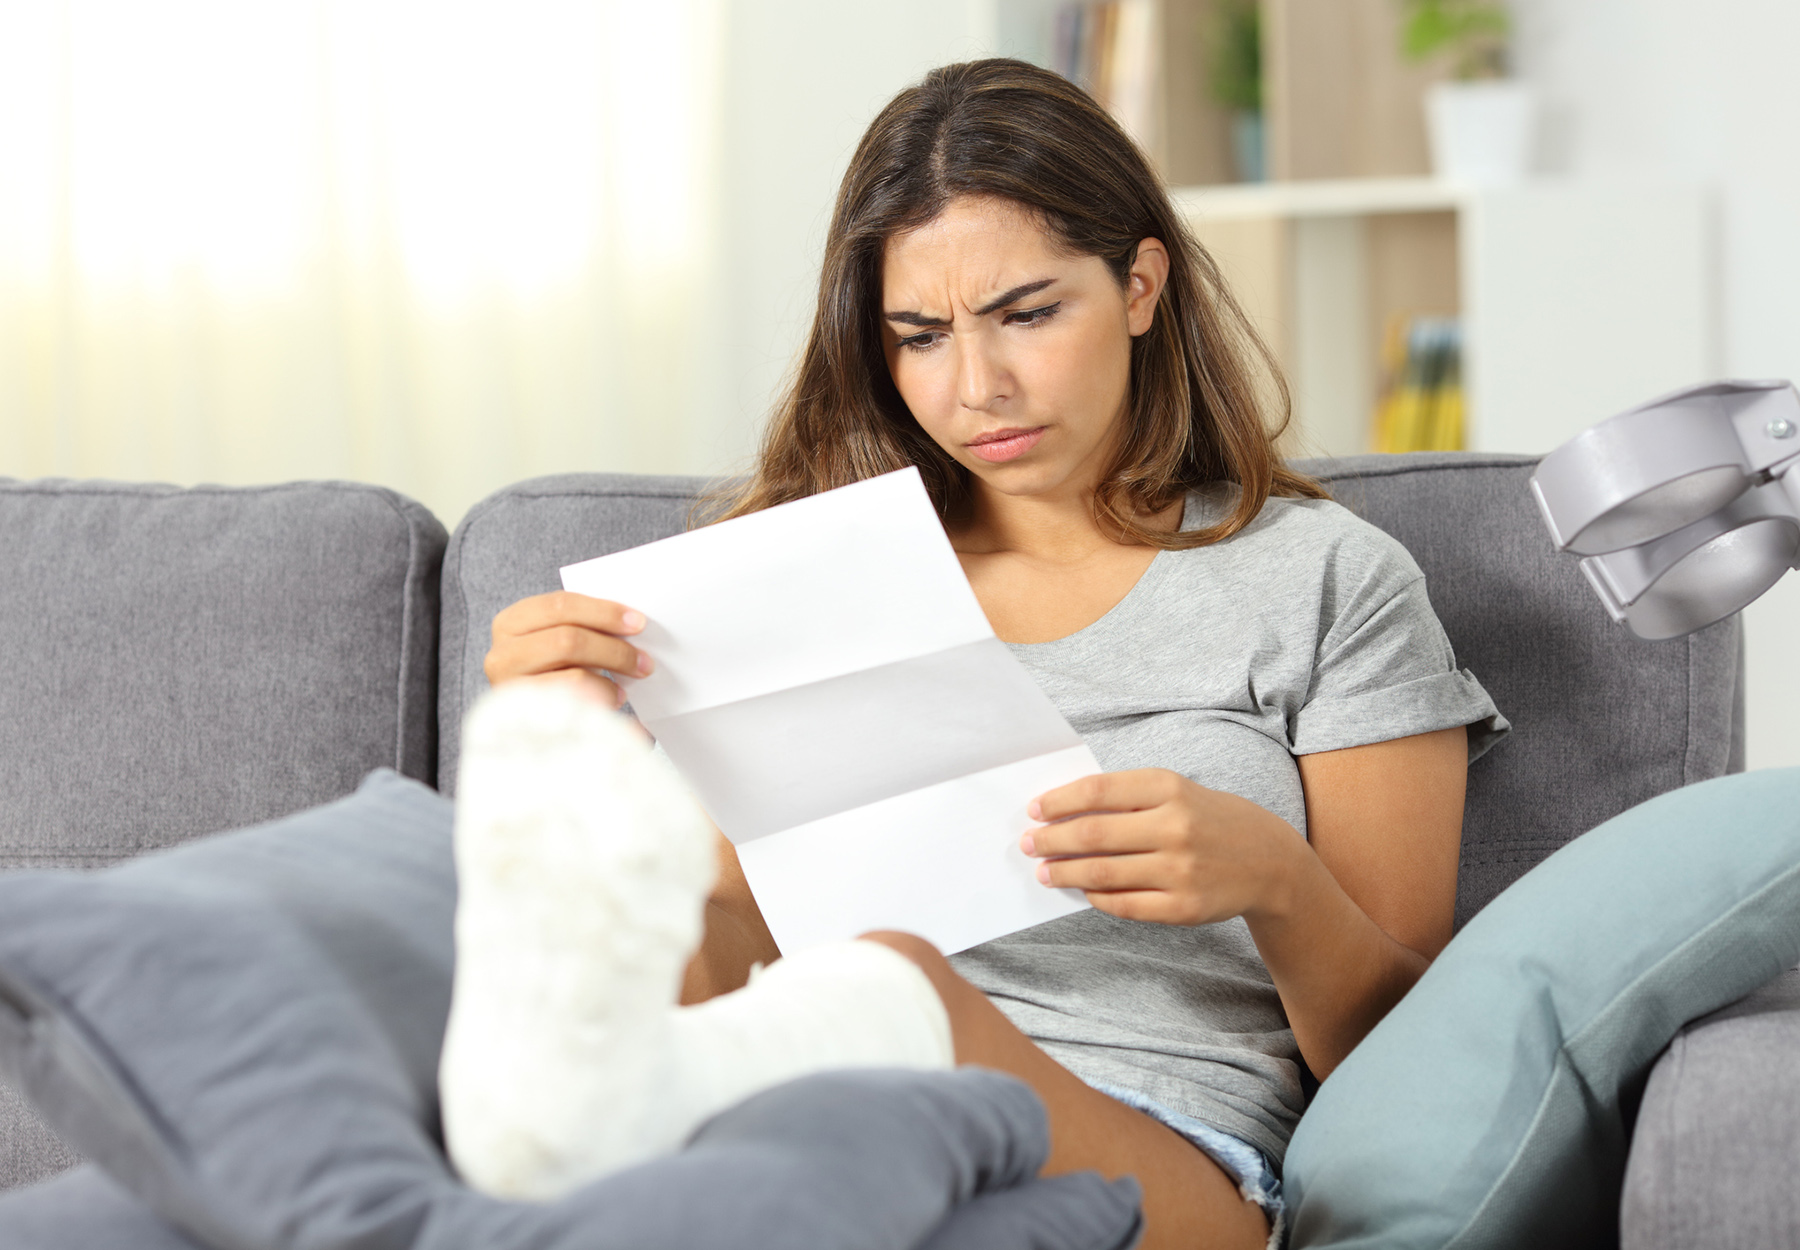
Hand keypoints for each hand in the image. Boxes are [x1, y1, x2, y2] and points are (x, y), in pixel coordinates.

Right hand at [484, 591, 653, 708]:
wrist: (526, 721)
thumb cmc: (551, 669)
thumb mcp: (559, 639)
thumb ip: (584, 626)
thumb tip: (632, 624)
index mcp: (512, 622)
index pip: (561, 605)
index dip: (603, 611)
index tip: (638, 622)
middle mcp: (502, 654)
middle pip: (568, 639)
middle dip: (614, 648)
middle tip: (644, 660)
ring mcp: (510, 688)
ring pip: (573, 674)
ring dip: (611, 675)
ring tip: (632, 677)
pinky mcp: (526, 718)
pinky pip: (574, 705)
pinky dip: (602, 697)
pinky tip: (614, 697)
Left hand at [1021, 769, 1303, 925]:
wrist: (1269, 861)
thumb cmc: (1209, 820)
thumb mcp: (1176, 791)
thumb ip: (1127, 798)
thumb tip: (1064, 813)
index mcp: (1169, 788)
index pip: (1097, 792)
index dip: (1058, 802)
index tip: (1034, 810)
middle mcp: (1174, 827)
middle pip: (1093, 835)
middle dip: (1051, 840)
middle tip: (1028, 844)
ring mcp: (1180, 870)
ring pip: (1102, 874)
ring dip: (1064, 873)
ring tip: (1045, 871)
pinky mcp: (1183, 907)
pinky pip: (1124, 905)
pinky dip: (1097, 897)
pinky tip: (1084, 890)